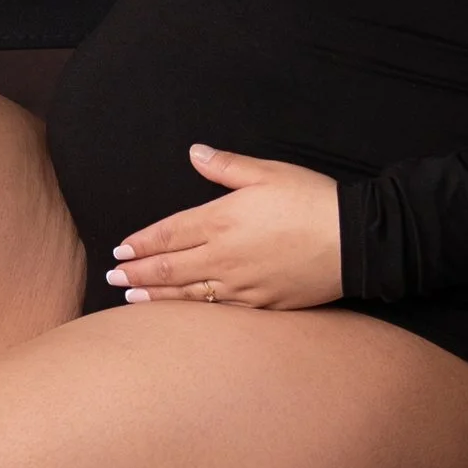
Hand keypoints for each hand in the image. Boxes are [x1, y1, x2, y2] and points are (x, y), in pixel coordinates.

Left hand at [106, 147, 342, 308]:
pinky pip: (218, 310)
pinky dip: (192, 312)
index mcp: (221, 220)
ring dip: (156, 296)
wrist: (354, 241)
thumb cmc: (312, 199)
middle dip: (137, 272)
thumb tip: (195, 153)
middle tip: (113, 276)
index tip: (120, 248)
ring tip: (132, 299)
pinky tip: (182, 314)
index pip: (169, 233)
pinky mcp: (261, 303)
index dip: (142, 242)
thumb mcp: (268, 172)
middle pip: (170, 268)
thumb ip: (226, 167)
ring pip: (188, 294)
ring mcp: (241, 284)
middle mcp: (224, 256)